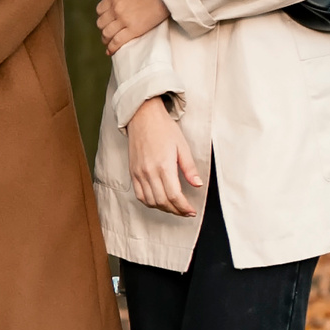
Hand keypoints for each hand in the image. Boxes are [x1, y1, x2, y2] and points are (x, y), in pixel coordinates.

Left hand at [98, 0, 171, 54]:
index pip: (100, 10)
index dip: (102, 16)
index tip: (106, 20)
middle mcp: (116, 9)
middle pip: (101, 23)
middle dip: (103, 28)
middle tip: (108, 32)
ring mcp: (124, 20)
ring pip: (107, 33)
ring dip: (106, 39)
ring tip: (108, 42)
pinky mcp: (135, 29)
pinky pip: (118, 41)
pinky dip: (112, 47)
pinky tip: (110, 51)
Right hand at [126, 97, 202, 217]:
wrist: (143, 117)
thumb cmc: (164, 129)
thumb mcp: (182, 146)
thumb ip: (189, 168)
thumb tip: (197, 184)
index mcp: (164, 166)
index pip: (174, 195)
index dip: (183, 207)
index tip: (191, 211)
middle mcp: (149, 172)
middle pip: (162, 201)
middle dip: (176, 210)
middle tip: (186, 211)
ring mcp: (139, 173)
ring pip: (150, 201)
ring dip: (163, 208)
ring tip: (174, 208)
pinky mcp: (132, 172)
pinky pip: (139, 194)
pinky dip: (149, 202)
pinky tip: (159, 202)